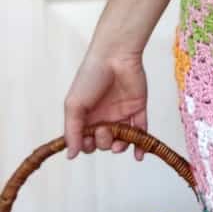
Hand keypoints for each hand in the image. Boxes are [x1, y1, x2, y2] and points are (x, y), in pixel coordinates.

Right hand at [64, 44, 148, 160]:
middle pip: (103, 142)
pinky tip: (139, 156)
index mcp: (87, 116)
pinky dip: (142, 146)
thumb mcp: (74, 104)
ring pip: (122, 140)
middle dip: (103, 142)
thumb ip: (72, 131)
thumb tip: (70, 155)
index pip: (86, 140)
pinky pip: (142, 131)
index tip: (87, 140)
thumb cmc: (90, 77)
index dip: (86, 145)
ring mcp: (122, 113)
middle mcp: (104, 116)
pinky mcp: (138, 109)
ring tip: (118, 141)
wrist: (115, 56)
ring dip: (120, 146)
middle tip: (103, 129)